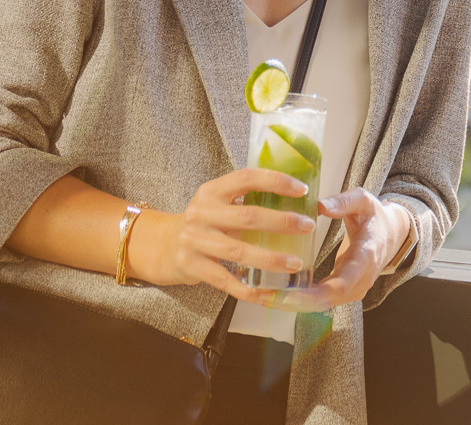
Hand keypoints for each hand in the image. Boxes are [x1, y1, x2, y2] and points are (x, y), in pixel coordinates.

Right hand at [130, 167, 313, 303]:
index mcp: (212, 191)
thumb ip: (246, 199)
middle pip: (247, 217)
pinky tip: (268, 292)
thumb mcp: (218, 202)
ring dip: (271, 258)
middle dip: (282, 222)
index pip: (246, 178)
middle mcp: (201, 213)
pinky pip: (225, 281)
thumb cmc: (204, 222)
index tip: (302, 190)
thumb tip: (296, 199)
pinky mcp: (192, 266)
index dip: (276, 181)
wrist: (162, 245)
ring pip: (239, 252)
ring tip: (295, 263)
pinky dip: (248, 289)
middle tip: (308, 226)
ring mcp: (195, 241)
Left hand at [273, 188, 411, 311]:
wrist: (392, 234)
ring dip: (293, 305)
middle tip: (265, 299)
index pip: (342, 283)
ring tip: (263, 298)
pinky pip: (322, 301)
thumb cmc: (375, 217)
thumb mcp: (363, 201)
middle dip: (295, 303)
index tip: (289, 295)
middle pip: (328, 300)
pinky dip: (299, 301)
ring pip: (323, 305)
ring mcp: (354, 289)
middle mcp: (361, 280)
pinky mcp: (345, 292)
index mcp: (366, 256)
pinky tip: (275, 296)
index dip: (315, 294)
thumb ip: (344, 202)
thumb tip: (319, 206)